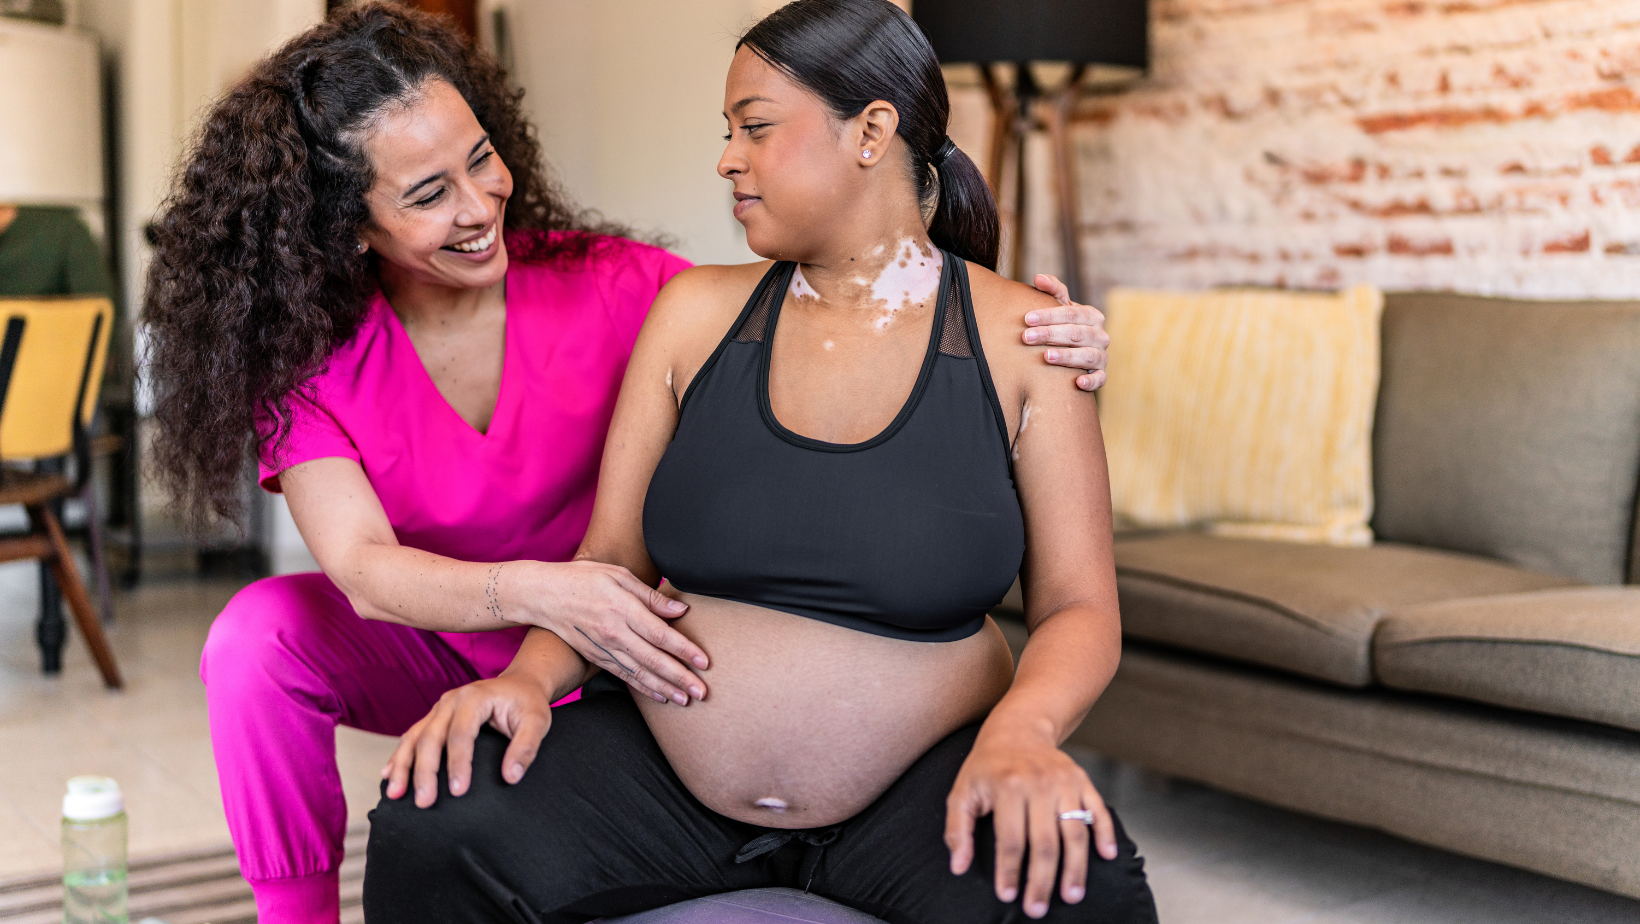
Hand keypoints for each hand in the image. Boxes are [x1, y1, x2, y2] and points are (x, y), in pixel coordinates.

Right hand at [382, 675, 551, 808]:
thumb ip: (526, 747)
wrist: (519, 683)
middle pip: (431, 737)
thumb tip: (511, 777)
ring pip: (414, 737)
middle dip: (425, 772)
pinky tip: (389, 775)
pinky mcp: (434, 717)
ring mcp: (439, 708)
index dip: (458, 763)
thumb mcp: (537, 721)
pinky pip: (412, 736)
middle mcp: (451, 700)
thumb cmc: (528, 703)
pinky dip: (399, 756)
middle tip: (424, 802)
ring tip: (395, 793)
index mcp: (474, 698)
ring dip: (402, 766)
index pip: (461, 734)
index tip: (457, 791)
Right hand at [534, 560, 707, 705]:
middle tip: (702, 692)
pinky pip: (623, 676)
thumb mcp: (618, 576)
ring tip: (686, 701)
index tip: (704, 662)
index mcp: (622, 608)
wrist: (544, 595)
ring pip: (639, 673)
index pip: (660, 634)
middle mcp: (614, 632)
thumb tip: (680, 609)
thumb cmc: (584, 579)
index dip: (684, 650)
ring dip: (664, 688)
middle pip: (653, 659)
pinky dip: (643, 688)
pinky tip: (660, 696)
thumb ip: (651, 595)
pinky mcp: (596, 657)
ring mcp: (604, 648)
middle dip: (680, 677)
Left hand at [946, 726, 1117, 919]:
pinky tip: (1106, 857)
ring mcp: (1065, 782)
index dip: (1009, 871)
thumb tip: (959, 866)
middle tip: (1037, 908)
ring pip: (1075, 832)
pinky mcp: (1082, 780)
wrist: (1017, 729)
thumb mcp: (962, 792)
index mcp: (1008, 786)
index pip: (1010, 840)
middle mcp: (1039, 783)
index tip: (1007, 895)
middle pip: (1045, 842)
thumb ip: (957, 830)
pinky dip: (1104, 833)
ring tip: (1071, 896)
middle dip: (1041, 880)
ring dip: (1075, 868)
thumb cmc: (987, 767)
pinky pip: (1098, 810)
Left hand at [1024, 274, 1109, 391]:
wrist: (1075, 353)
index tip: (1027, 318)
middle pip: (1077, 334)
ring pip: (1088, 355)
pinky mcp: (1101, 375)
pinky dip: (1091, 381)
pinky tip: (1078, 382)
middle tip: (1026, 337)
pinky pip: (1100, 379)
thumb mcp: (1059, 307)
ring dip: (1067, 356)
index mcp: (1091, 316)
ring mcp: (1102, 356)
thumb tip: (1037, 278)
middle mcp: (1100, 335)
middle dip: (1051, 334)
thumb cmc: (1063, 326)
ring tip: (1046, 356)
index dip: (1049, 315)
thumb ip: (1052, 291)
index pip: (1072, 314)